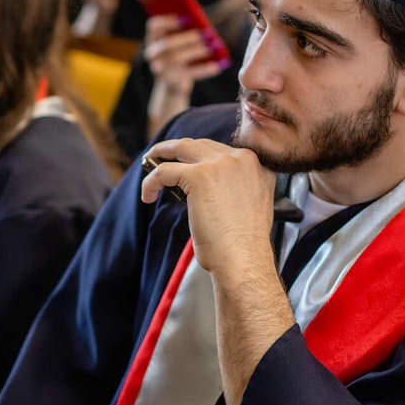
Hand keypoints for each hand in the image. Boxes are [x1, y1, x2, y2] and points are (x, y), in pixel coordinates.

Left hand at [140, 138, 276, 279]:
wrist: (244, 261)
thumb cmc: (243, 246)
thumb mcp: (247, 206)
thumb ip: (233, 187)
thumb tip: (204, 187)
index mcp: (257, 166)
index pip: (221, 151)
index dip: (200, 156)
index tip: (186, 161)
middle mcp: (241, 159)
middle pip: (200, 144)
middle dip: (178, 149)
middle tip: (161, 156)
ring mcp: (220, 165)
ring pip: (181, 148)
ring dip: (161, 154)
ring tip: (149, 164)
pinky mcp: (198, 176)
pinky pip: (164, 171)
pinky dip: (151, 182)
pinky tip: (148, 195)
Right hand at [145, 15, 226, 91]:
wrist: (172, 83)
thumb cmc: (178, 54)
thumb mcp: (178, 43)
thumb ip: (185, 32)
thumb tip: (203, 28)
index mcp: (152, 39)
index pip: (154, 26)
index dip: (168, 21)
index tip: (184, 17)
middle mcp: (152, 54)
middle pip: (166, 43)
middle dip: (185, 38)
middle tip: (201, 35)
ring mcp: (160, 69)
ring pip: (176, 58)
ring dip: (194, 51)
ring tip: (208, 48)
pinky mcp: (171, 81)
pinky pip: (188, 73)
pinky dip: (203, 70)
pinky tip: (215, 66)